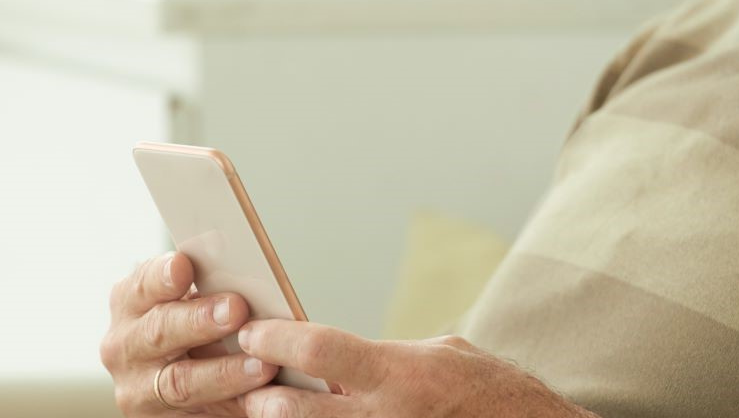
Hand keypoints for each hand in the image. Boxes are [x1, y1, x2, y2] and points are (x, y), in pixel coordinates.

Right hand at [100, 251, 281, 415]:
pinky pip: (198, 415)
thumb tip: (249, 277)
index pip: (141, 286)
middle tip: (235, 309)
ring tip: (261, 364)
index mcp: (129, 304)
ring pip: (179, 382)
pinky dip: (231, 404)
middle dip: (198, 320)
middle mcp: (124, 346)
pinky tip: (258, 399)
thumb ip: (205, 291)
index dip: (162, 277)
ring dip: (224, 372)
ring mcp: (138, 390)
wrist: (186, 384)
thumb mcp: (188, 304)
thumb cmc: (191, 332)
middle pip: (158, 332)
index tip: (183, 266)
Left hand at [235, 320, 597, 417]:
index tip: (253, 330)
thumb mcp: (441, 357)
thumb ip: (384, 358)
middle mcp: (387, 417)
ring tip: (270, 406)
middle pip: (293, 409)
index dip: (274, 338)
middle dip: (260, 395)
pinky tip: (308, 417)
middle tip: (245, 379)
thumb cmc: (493, 394)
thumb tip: (336, 362)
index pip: (318, 349)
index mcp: (401, 376)